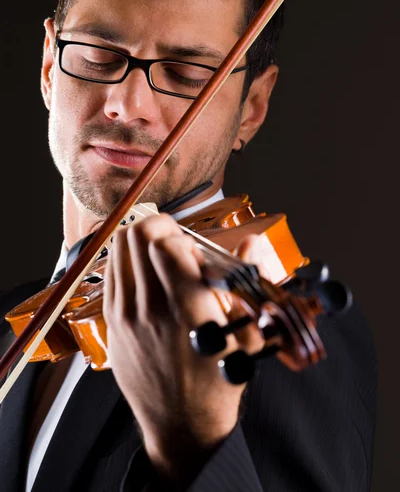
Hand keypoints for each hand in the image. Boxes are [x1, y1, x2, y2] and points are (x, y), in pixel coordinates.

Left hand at [103, 214, 264, 485]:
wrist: (182, 426)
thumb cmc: (217, 383)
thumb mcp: (247, 336)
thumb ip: (246, 282)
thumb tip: (252, 242)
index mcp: (187, 310)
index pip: (167, 245)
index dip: (184, 237)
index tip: (196, 251)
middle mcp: (150, 308)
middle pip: (138, 236)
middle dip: (160, 227)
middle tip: (176, 241)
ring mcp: (125, 316)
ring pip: (120, 248)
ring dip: (142, 241)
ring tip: (161, 256)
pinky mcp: (111, 324)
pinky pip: (111, 272)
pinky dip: (127, 261)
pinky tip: (146, 275)